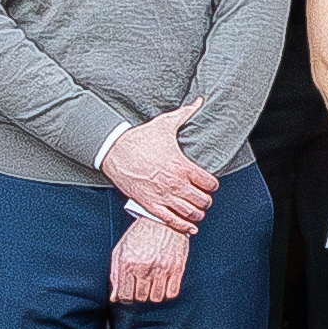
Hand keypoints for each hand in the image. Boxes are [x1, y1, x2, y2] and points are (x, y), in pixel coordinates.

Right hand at [94, 108, 215, 227]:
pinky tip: (190, 227)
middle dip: (206, 200)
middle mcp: (175, 184)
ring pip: (189, 213)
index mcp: (182, 166)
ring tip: (198, 211)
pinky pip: (171, 221)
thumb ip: (186, 113)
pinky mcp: (150, 205)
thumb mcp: (165, 124)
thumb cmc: (140, 138)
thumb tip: (200, 101)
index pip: (209, 183)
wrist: (114, 151)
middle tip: (204, 198)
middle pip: (202, 201)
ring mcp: (162, 196)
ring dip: (197, 214)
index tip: (210, 185)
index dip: (212, 185)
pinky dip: (183, 227)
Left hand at [106, 210, 191, 305]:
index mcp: (127, 263)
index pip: (123, 295)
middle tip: (139, 287)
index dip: (125, 297)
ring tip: (151, 285)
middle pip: (140, 298)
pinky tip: (163, 284)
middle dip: (138, 295)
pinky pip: (172, 293)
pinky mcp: (177, 268)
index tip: (127, 293)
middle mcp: (144, 267)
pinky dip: (167, 293)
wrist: (162, 219)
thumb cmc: (139, 234)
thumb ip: (115, 274)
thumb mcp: (121, 250)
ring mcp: (161, 268)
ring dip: (152, 295)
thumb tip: (114, 298)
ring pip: (156, 298)